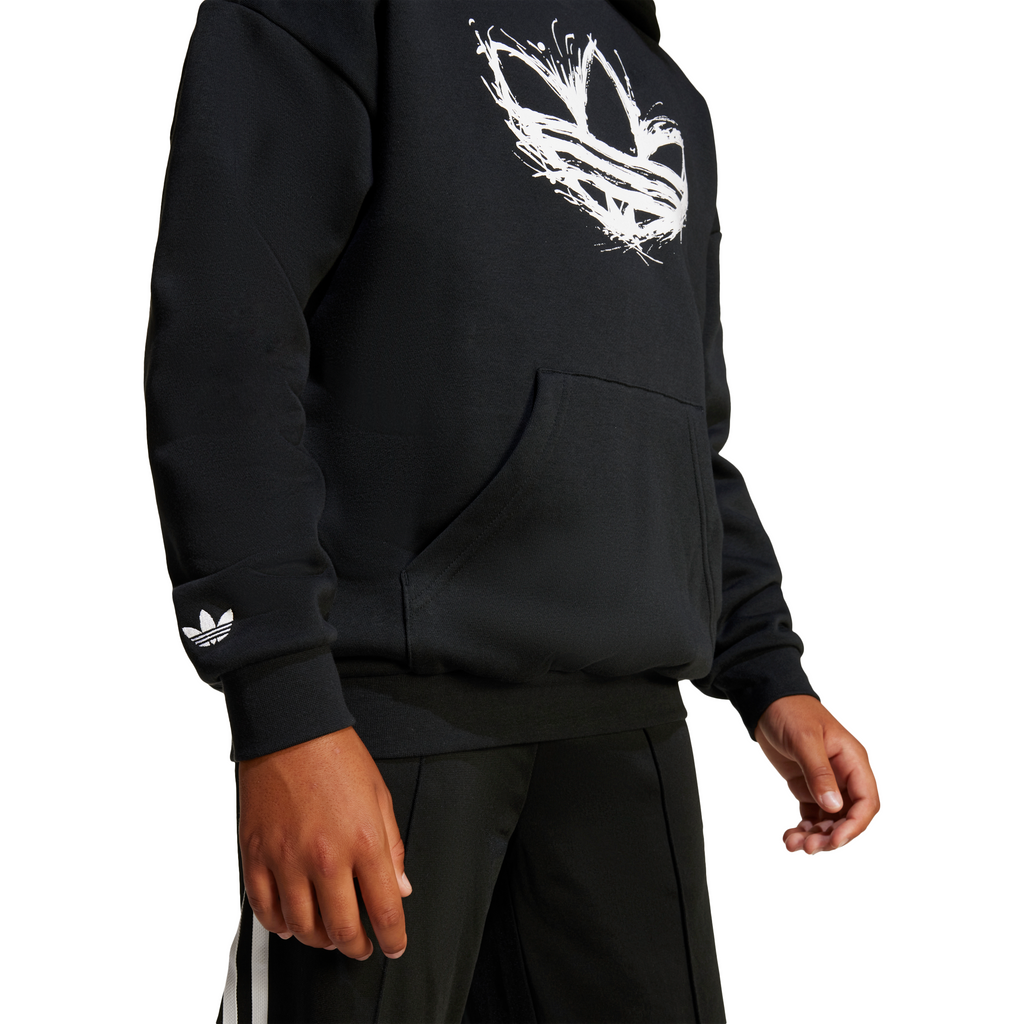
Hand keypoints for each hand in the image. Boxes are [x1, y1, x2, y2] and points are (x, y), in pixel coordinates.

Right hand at [237, 726, 412, 958]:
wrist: (291, 729)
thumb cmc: (338, 757)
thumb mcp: (379, 797)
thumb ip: (391, 847)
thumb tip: (400, 887)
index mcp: (363, 842)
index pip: (384, 909)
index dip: (393, 937)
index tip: (394, 946)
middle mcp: (325, 857)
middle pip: (341, 929)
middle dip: (356, 947)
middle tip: (361, 948)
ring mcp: (285, 859)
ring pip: (301, 926)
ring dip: (318, 940)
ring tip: (328, 936)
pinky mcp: (255, 855)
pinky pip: (264, 908)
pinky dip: (279, 924)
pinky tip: (291, 924)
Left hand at [754, 695, 878, 854]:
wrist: (766, 701)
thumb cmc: (790, 711)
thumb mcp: (804, 740)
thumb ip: (819, 772)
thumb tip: (834, 806)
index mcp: (852, 761)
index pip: (866, 801)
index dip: (854, 825)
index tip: (834, 841)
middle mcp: (844, 774)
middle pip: (848, 817)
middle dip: (831, 836)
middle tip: (808, 847)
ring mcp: (826, 782)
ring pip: (830, 820)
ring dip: (815, 836)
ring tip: (792, 844)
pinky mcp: (808, 785)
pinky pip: (812, 814)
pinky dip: (804, 828)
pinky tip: (789, 836)